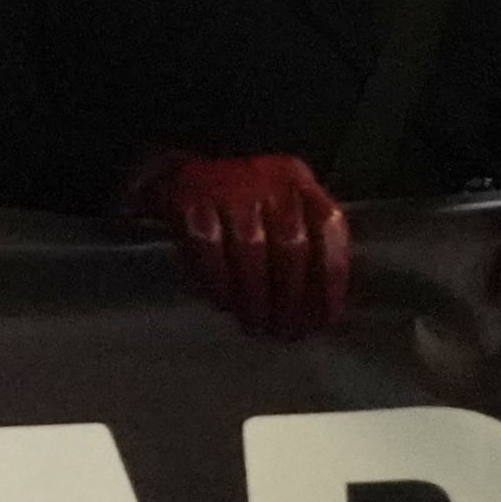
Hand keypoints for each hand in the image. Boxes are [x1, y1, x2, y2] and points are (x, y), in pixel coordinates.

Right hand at [129, 150, 350, 340]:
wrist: (170, 170)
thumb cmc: (234, 202)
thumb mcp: (276, 206)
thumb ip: (302, 241)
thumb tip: (318, 307)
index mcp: (295, 178)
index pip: (327, 227)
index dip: (331, 278)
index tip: (323, 318)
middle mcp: (267, 176)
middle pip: (291, 246)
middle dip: (290, 298)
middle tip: (283, 330)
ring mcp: (227, 184)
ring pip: (251, 250)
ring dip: (255, 297)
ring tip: (254, 323)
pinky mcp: (189, 196)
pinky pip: (209, 248)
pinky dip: (218, 281)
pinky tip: (223, 302)